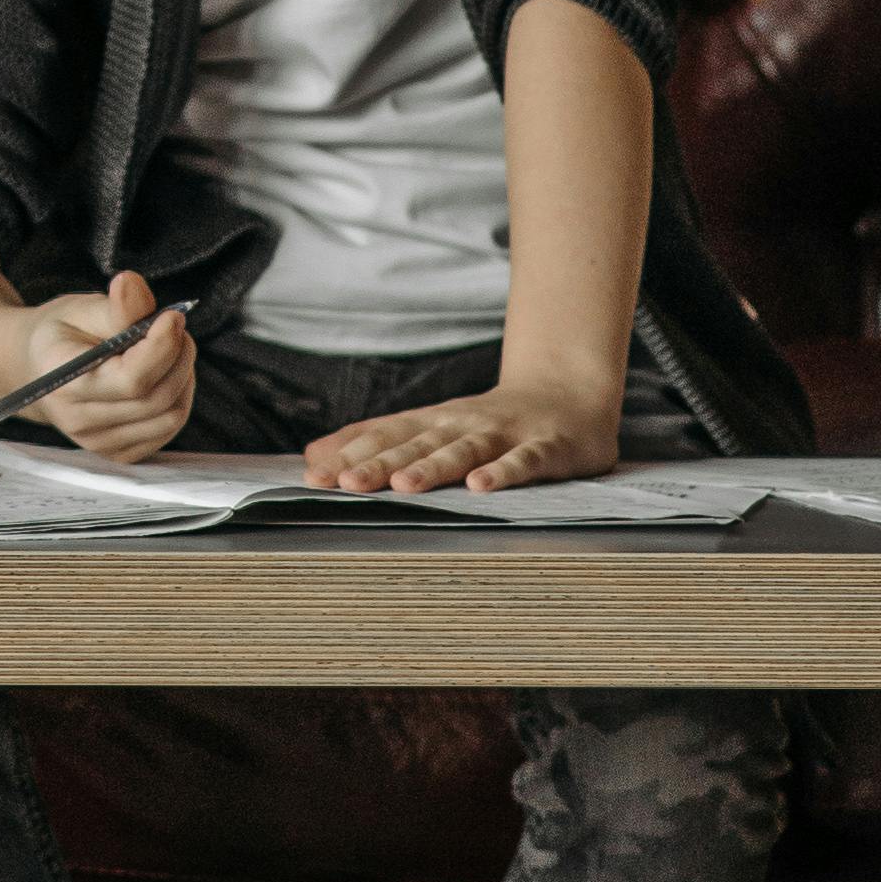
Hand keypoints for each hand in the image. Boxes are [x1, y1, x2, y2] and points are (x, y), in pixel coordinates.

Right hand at [12, 274, 196, 461]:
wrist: (36, 370)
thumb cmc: (61, 335)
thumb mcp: (80, 309)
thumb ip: (114, 305)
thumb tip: (131, 283)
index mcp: (64, 383)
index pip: (132, 379)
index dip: (162, 347)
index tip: (173, 316)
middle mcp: (80, 422)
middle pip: (156, 399)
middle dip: (178, 357)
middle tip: (174, 326)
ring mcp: (100, 443)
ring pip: (169, 417)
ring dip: (182, 377)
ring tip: (169, 348)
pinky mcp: (119, 453)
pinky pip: (167, 429)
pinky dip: (177, 398)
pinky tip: (163, 374)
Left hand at [302, 378, 623, 497]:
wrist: (567, 393)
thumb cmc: (490, 422)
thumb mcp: (431, 427)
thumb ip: (377, 441)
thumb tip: (313, 455)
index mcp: (432, 423)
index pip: (385, 436)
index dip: (349, 455)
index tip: (313, 475)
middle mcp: (462, 425)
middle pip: (416, 445)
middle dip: (379, 464)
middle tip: (345, 483)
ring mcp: (503, 435)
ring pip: (463, 451)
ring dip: (432, 467)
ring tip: (403, 484)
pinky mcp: (545, 448)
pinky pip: (522, 462)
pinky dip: (502, 473)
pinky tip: (480, 488)